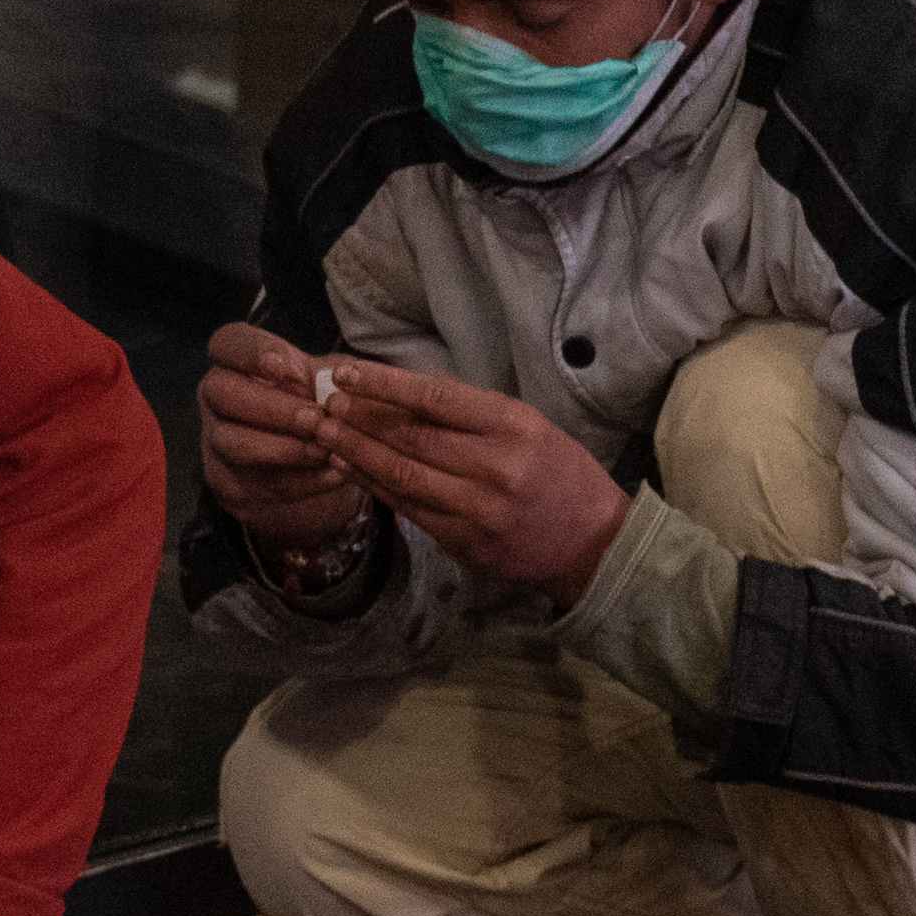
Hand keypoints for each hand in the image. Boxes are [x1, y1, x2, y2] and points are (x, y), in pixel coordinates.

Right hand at [197, 320, 366, 565]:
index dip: (252, 353)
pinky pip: (257, 480)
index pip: (228, 342)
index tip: (286, 367)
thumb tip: (344, 378)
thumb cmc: (315, 403)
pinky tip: (332, 474)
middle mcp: (217, 397)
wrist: (307, 461)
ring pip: (234, 442)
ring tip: (325, 450)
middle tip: (315, 418)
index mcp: (236, 360)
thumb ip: (332, 374)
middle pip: (223, 393)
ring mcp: (218, 440)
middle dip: (273, 407)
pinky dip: (301, 480)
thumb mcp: (327, 379)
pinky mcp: (231, 481)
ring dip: (284, 448)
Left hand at [310, 358, 631, 608]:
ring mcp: (476, 510)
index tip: (347, 372)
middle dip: (358, 418)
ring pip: (400, 475)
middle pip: (409, 438)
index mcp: (513, 428)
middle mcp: (493, 468)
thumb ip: (470, 414)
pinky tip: (350, 468)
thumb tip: (401, 394)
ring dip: (355, 452)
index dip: (384, 385)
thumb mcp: (527, 426)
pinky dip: (374, 486)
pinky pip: (407, 508)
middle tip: (322, 402)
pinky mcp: (463, 541)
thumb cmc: (560, 474)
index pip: (435, 398)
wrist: (593, 543)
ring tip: (324, 432)